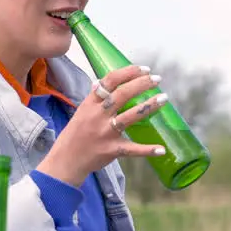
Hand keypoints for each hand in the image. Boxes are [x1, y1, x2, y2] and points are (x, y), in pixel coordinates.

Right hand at [36, 64, 169, 185]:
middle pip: (122, 95)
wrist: (66, 160)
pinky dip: (147, 150)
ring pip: (130, 117)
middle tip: (157, 79)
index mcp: (90, 104)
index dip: (128, 72)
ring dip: (149, 107)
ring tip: (164, 98)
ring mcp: (105, 133)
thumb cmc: (75, 135)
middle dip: (141, 84)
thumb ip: (93, 98)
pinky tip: (161, 149)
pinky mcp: (112, 150)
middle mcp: (98, 116)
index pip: (109, 81)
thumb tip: (99, 82)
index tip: (144, 69)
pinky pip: (132, 149)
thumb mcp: (81, 112)